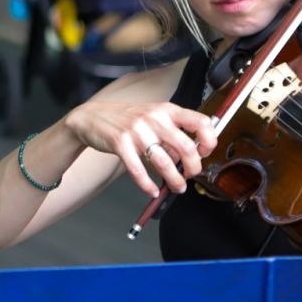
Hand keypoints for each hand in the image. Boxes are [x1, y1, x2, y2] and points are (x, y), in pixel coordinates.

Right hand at [64, 99, 218, 198]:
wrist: (92, 117)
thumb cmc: (126, 119)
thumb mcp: (153, 115)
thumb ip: (173, 129)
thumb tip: (194, 152)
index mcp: (167, 110)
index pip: (201, 123)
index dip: (208, 141)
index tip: (204, 153)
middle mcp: (155, 119)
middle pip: (186, 147)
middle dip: (193, 168)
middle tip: (190, 175)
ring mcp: (137, 132)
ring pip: (165, 162)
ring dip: (175, 180)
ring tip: (177, 187)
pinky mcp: (120, 144)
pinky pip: (139, 170)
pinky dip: (147, 185)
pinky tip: (152, 191)